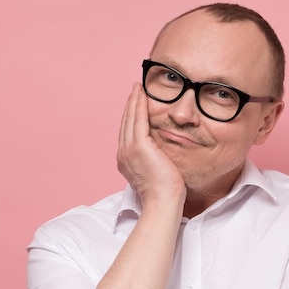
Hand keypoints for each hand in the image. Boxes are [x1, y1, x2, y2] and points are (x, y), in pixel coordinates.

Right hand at [117, 83, 185, 206]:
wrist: (163, 202)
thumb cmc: (164, 193)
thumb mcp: (156, 172)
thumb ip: (155, 159)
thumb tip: (162, 153)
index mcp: (126, 160)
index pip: (127, 132)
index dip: (131, 116)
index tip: (135, 103)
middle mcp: (123, 153)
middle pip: (125, 122)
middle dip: (130, 104)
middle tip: (136, 89)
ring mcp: (129, 149)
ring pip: (130, 118)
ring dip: (134, 100)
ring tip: (138, 87)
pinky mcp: (138, 146)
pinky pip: (138, 119)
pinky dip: (139, 104)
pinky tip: (143, 94)